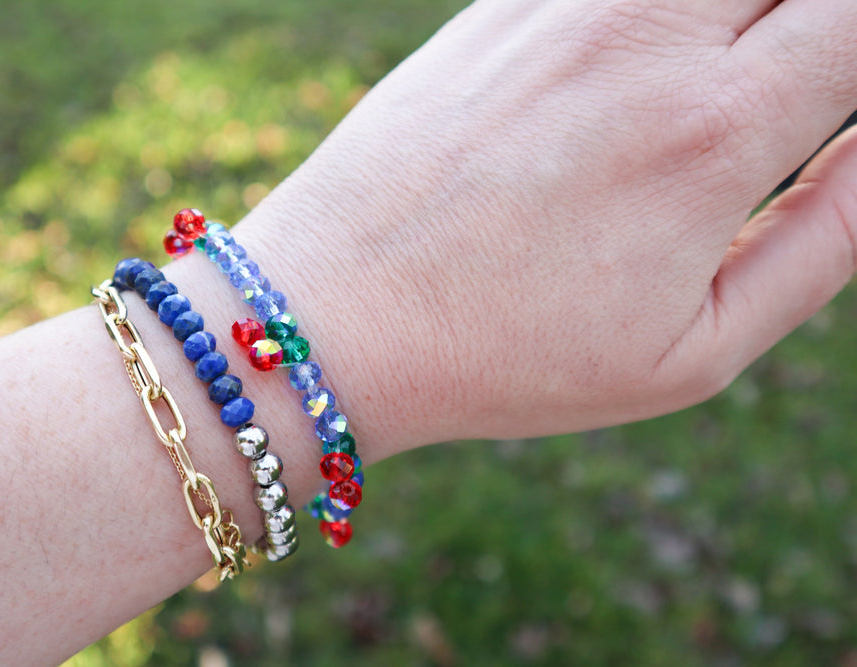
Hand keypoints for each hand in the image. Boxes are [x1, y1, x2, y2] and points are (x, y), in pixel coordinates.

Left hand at [232, 0, 856, 449]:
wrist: (337, 314)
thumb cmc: (510, 354)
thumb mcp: (695, 350)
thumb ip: (828, 241)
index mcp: (713, 132)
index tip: (838, 91)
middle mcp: (642, 38)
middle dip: (812, 21)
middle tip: (789, 80)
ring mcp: (560, 6)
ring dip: (733, 14)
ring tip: (707, 81)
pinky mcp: (496, 2)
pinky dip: (647, 13)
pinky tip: (635, 65)